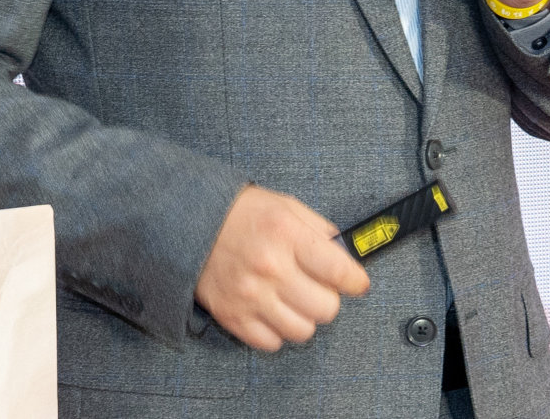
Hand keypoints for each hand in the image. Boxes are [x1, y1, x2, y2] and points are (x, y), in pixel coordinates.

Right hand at [194, 185, 369, 350]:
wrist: (192, 224)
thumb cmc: (245, 214)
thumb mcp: (288, 206)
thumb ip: (320, 230)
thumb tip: (346, 256)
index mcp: (288, 235)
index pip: (338, 270)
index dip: (356, 281)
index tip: (357, 283)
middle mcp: (270, 269)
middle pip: (325, 308)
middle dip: (329, 298)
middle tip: (319, 287)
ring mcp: (250, 297)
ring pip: (302, 331)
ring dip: (304, 317)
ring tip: (295, 300)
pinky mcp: (232, 317)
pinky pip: (272, 343)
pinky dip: (277, 331)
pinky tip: (273, 310)